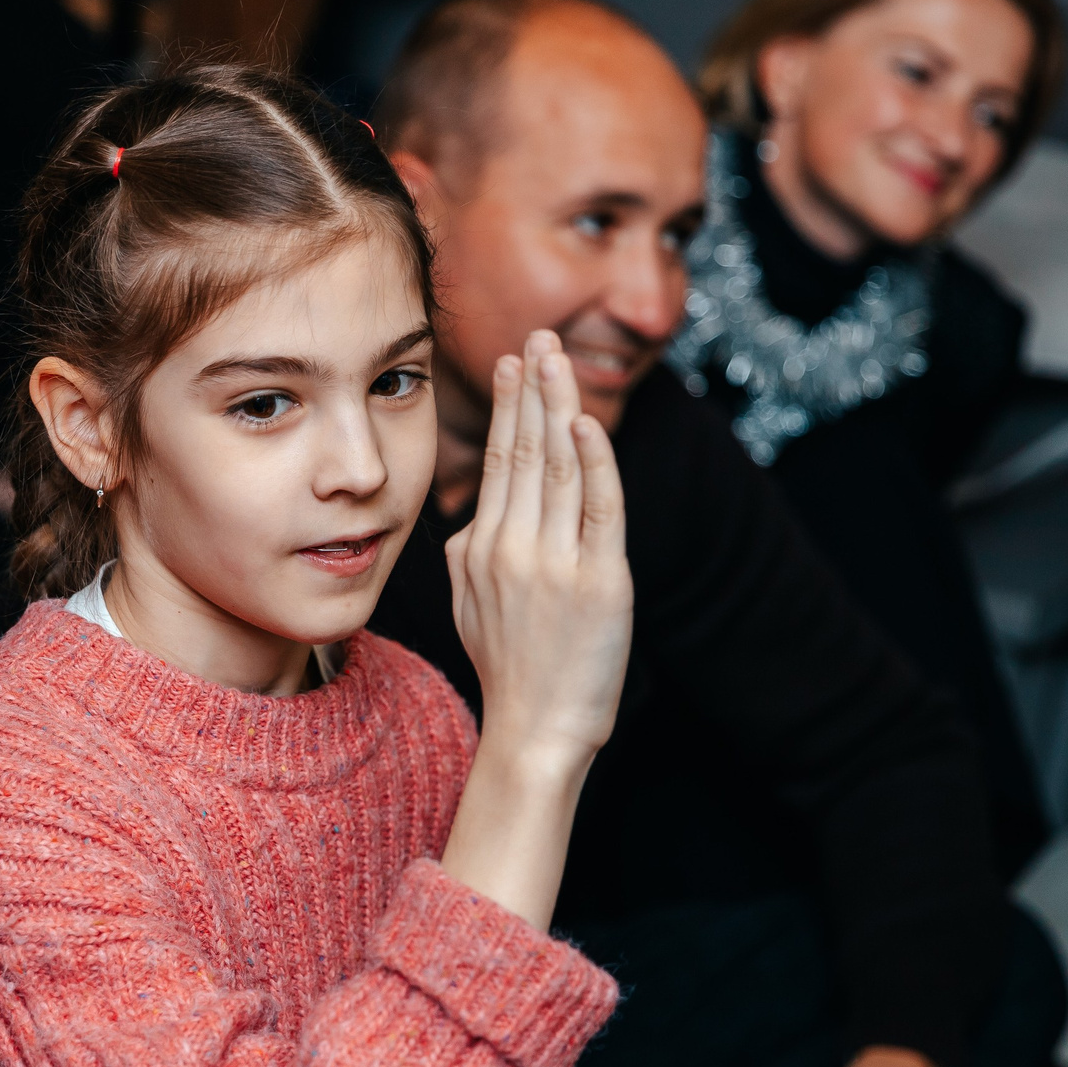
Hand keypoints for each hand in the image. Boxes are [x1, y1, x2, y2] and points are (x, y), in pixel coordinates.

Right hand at [446, 331, 632, 771]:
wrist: (536, 730)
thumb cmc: (509, 671)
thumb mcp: (469, 606)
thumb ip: (468, 556)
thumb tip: (470, 520)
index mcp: (477, 551)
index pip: (497, 463)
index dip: (508, 407)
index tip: (512, 361)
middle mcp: (510, 549)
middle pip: (523, 452)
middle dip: (532, 387)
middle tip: (538, 336)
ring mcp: (554, 564)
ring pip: (557, 468)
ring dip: (560, 406)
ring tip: (559, 359)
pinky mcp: (599, 582)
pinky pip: (598, 509)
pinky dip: (594, 462)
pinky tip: (587, 423)